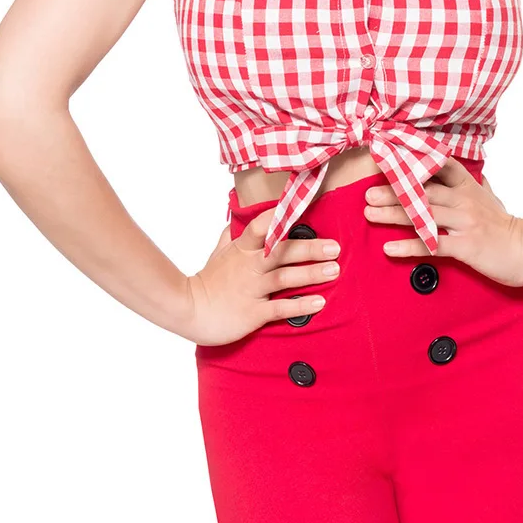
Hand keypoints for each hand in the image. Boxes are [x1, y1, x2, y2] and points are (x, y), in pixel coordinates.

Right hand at [186, 209, 340, 345]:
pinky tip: (319, 303)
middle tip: (335, 248)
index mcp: (241, 250)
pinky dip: (300, 305)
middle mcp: (249, 267)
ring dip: (311, 274)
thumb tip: (236, 220)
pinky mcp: (252, 312)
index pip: (261, 227)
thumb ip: (230, 237)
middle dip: (310, 249)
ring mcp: (251, 289)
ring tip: (334, 271)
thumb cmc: (206, 282)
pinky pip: (280, 308)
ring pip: (285, 278)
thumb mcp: (217, 254)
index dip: (279, 217)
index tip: (300, 209)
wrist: (187, 311)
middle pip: (281, 252)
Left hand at [364, 157, 522, 288]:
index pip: (440, 166)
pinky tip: (389, 247)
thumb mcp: (492, 198)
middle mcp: (464, 201)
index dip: (415, 160)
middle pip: (423, 191)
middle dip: (393, 190)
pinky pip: (431, 244)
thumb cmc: (506, 226)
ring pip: (423, 215)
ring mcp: (464, 223)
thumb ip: (478, 185)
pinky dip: (408, 245)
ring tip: (370, 213)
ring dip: (393, 214)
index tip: (391, 157)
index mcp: (468, 187)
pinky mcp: (465, 246)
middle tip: (368, 192)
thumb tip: (475, 173)